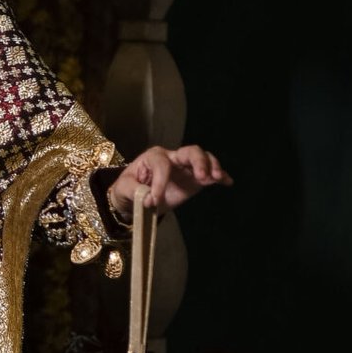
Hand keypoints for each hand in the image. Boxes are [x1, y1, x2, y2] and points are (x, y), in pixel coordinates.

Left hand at [109, 143, 231, 220]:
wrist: (135, 198)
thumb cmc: (128, 188)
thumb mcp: (123, 189)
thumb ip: (135, 191)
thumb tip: (150, 199)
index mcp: (153, 157)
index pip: (162, 165)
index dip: (160, 182)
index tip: (154, 201)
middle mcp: (172, 157)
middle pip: (190, 151)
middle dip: (198, 161)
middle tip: (201, 176)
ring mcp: (186, 168)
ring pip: (203, 158)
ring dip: (211, 166)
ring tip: (216, 177)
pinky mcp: (195, 180)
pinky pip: (210, 175)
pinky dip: (220, 177)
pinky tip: (227, 182)